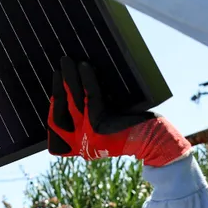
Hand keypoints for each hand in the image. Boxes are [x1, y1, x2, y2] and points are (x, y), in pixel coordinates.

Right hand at [48, 57, 190, 166]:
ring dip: (69, 78)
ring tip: (67, 61)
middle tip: (59, 66)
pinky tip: (84, 66)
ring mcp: (89, 138)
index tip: (54, 91)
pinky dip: (87, 80)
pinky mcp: (101, 128)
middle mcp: (80, 145)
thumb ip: (87, 115)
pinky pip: (91, 98)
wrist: (154, 141)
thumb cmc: (130, 128)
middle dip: (58, 87)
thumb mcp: (103, 124)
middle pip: (60, 113)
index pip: (55, 128)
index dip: (53, 108)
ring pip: (74, 102)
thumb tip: (72, 84)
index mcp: (78, 147)